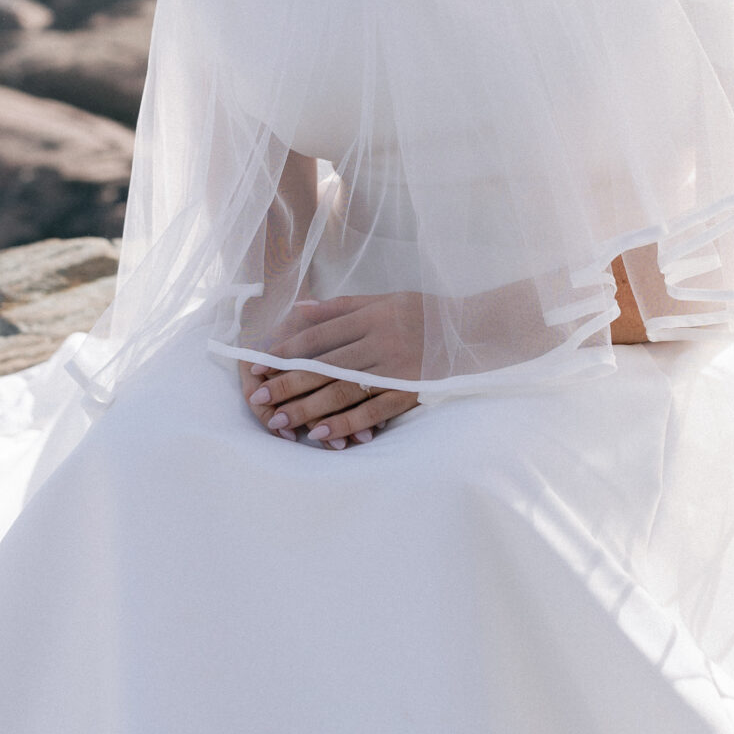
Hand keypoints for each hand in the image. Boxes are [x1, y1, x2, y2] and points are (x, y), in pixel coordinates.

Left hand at [238, 294, 422, 448]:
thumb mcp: (385, 298)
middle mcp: (381, 342)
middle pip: (324, 366)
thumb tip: (298, 310)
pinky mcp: (410, 393)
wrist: (476, 331)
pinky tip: (321, 435)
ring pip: (344, 391)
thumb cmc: (425, 312)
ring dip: (309, 409)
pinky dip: (346, 424)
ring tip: (280, 422)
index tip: (257, 366)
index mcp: (372, 316)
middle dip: (287, 384)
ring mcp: (397, 369)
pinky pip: (373, 412)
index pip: (318, 337)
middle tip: (258, 400)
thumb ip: (341, 306)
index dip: (285, 353)